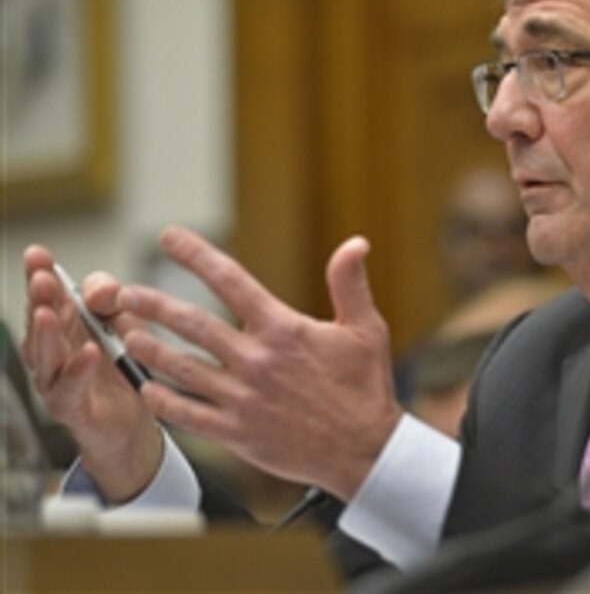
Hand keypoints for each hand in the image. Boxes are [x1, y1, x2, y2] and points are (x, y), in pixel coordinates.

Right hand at [21, 246, 161, 501]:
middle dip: (39, 299)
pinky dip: (77, 370)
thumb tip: (96, 289)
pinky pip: (69, 388)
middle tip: (40, 279)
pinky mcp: (70, 408)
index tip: (37, 253)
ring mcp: (56, 381)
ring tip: (49, 312)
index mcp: (65, 326)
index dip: (41, 274)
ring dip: (46, 333)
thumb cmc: (121, 367)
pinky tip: (87, 352)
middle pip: (40, 323)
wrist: (132, 422)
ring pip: (44, 356)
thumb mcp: (124, 323)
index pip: (48, 297)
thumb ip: (112, 301)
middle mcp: (52, 352)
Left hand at [119, 225, 402, 500]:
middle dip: (152, 304)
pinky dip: (163, 400)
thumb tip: (356, 242)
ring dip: (148, 349)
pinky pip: (187, 414)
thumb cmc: (365, 387)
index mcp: (283, 330)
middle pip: (191, 324)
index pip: (230, 281)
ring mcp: (242, 398)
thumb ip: (350, 284)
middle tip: (124, 292)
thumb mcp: (366, 329)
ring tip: (127, 335)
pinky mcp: (236, 432)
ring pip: (180, 367)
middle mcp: (256, 360)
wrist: (364, 450)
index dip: (195, 254)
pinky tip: (147, 389)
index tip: (169, 237)